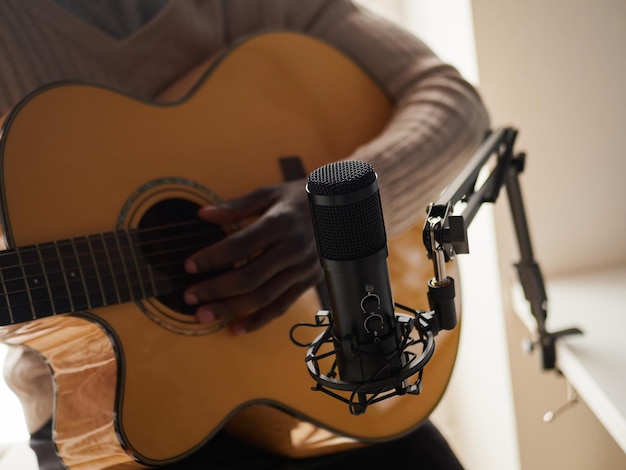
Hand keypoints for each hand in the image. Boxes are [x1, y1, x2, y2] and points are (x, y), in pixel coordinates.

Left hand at [183, 180, 322, 334]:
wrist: (342, 207)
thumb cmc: (301, 197)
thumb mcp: (270, 193)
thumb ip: (237, 206)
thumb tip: (204, 215)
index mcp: (282, 222)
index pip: (241, 244)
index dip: (213, 258)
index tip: (190, 266)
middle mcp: (294, 248)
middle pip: (250, 276)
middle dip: (216, 289)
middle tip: (191, 296)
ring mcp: (303, 268)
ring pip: (264, 296)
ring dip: (232, 309)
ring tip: (205, 314)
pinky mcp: (309, 281)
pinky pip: (282, 306)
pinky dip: (259, 320)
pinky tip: (237, 327)